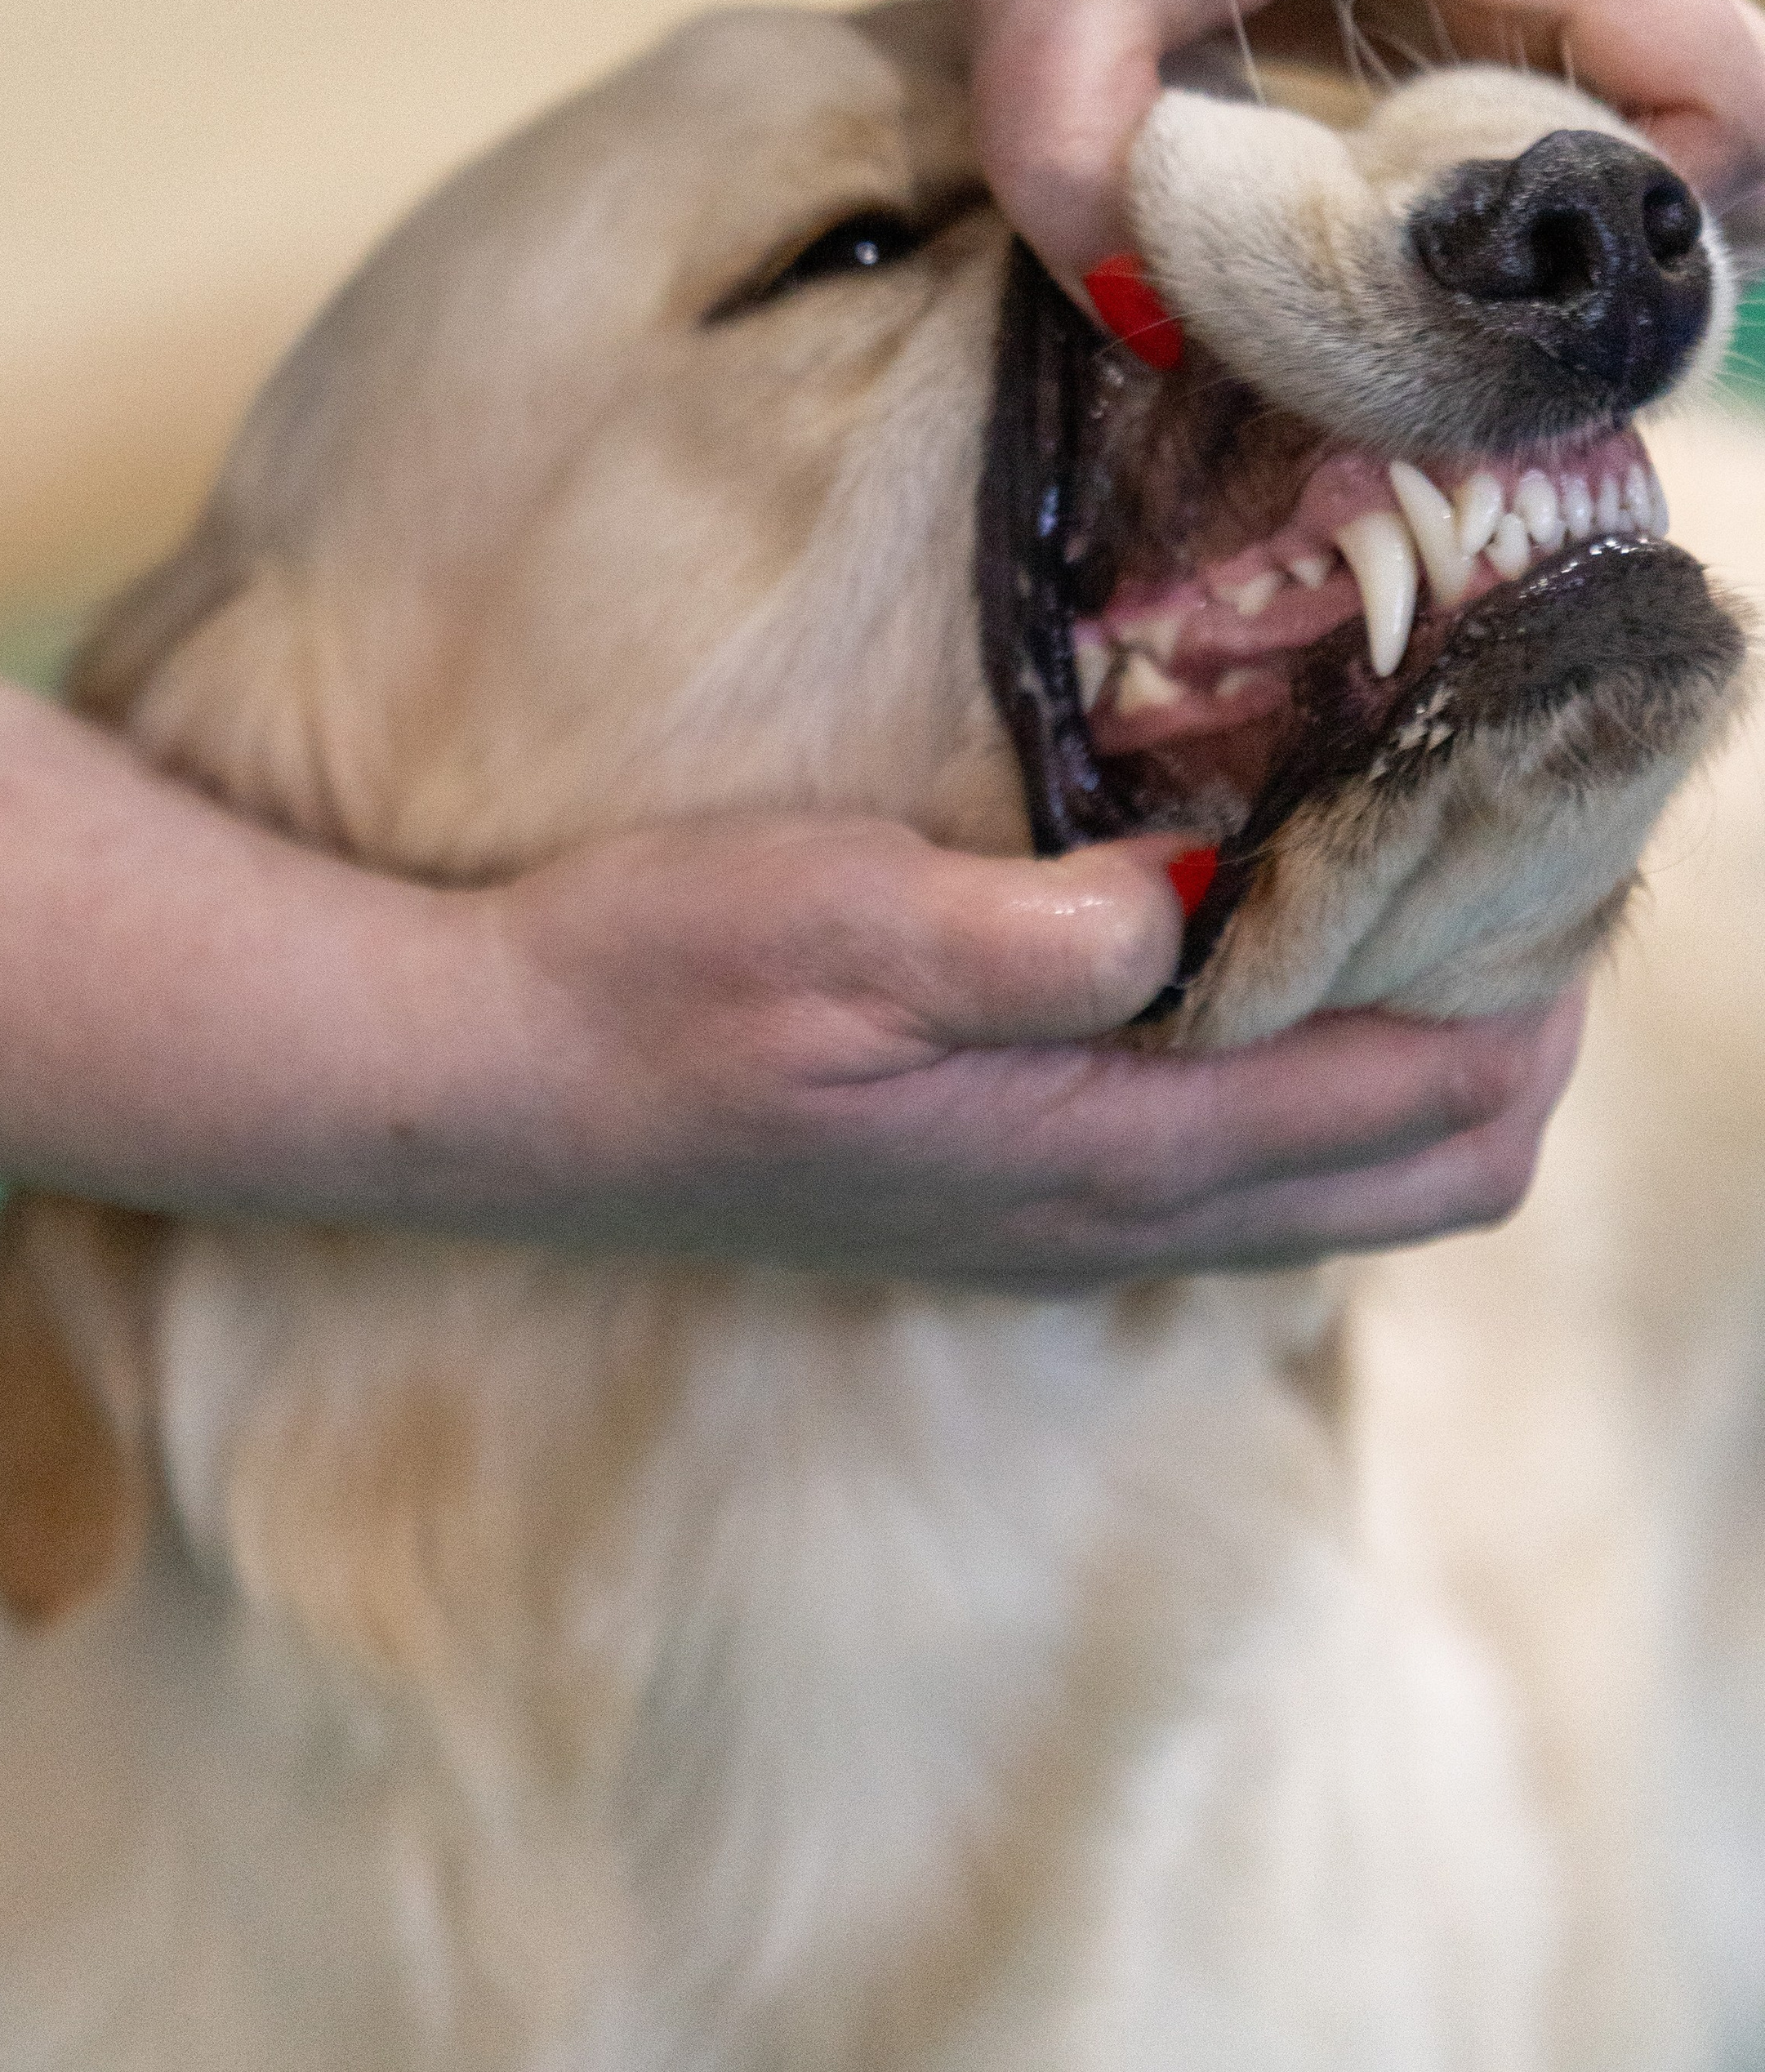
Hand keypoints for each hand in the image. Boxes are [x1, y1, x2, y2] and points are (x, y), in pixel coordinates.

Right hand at [469, 814, 1582, 1282]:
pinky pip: (1247, 1168)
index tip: (1570, 846)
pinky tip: (1279, 965)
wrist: (501, 1095)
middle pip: (1425, 1176)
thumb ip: (1044, 933)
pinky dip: (1324, 1081)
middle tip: (1535, 867)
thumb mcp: (845, 917)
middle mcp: (1118, 1216)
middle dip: (1521, 1037)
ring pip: (1343, 1180)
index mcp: (1110, 1149)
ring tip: (1441, 900)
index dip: (1532, 993)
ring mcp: (1068, 1224)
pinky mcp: (1015, 1200)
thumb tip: (1208, 896)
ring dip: (1431, 1060)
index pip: (1421, 1111)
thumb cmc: (656, 983)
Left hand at [816, 0, 1764, 278]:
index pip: (1731, 91)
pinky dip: (1502, 218)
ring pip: (1642, 136)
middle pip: (1706, 134)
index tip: (1512, 330)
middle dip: (1606, 272)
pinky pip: (1565, 121)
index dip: (1658, 236)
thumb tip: (1164, 335)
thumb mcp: (1042, 13)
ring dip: (1554, 257)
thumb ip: (1084, 182)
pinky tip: (1390, 279)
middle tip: (1454, 369)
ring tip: (1415, 338)